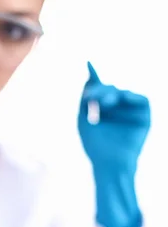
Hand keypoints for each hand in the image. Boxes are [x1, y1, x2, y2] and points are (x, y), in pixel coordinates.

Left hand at [78, 62, 149, 226]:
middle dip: (100, 90)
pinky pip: (141, 99)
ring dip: (112, 94)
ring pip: (123, 93)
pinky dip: (132, 97)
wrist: (108, 164)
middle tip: (91, 97)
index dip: (94, 75)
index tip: (87, 62)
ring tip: (102, 102)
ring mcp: (131, 112)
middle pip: (109, 89)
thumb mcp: (83, 120)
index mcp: (102, 109)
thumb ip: (85, 98)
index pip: (99, 88)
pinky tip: (122, 98)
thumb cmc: (94, 146)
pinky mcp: (144, 117)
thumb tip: (90, 77)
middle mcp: (118, 108)